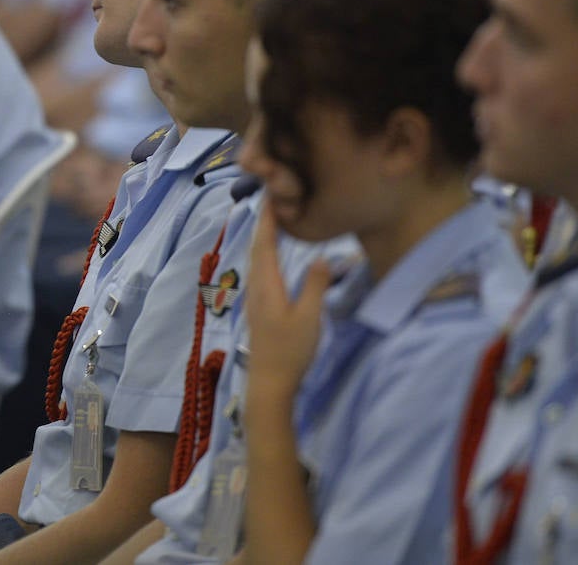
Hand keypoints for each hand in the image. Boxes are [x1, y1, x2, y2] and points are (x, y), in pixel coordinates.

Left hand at [244, 202, 330, 398]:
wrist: (269, 384)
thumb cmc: (290, 351)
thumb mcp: (309, 318)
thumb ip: (315, 285)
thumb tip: (322, 256)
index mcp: (267, 284)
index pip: (265, 242)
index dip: (268, 217)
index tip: (272, 192)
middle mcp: (256, 286)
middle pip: (257, 246)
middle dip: (264, 220)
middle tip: (274, 196)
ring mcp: (255, 298)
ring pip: (256, 258)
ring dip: (264, 235)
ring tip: (274, 218)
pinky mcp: (259, 307)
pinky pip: (259, 269)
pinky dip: (265, 252)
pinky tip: (272, 254)